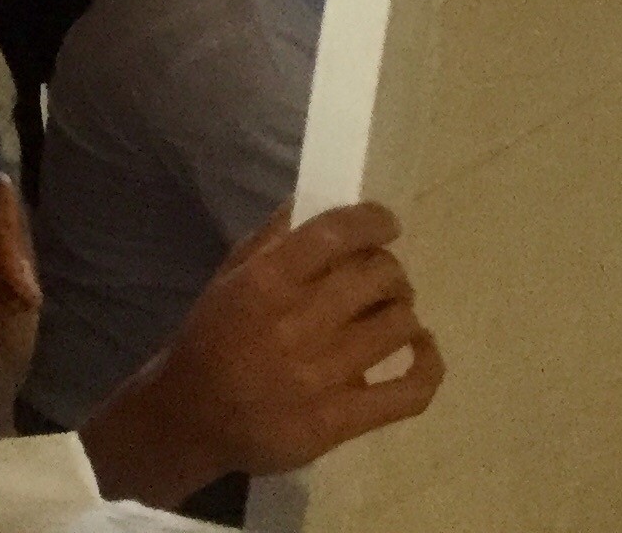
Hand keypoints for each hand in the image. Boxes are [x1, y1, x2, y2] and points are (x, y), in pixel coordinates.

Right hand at [87, 203, 445, 502]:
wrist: (194, 417)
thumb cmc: (211, 338)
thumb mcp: (229, 277)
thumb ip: (271, 240)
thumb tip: (315, 202)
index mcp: (266, 282)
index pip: (335, 235)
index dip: (372, 221)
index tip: (385, 223)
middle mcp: (297, 324)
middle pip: (377, 277)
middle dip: (388, 268)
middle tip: (380, 276)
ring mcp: (322, 376)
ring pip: (398, 326)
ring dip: (402, 310)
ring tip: (390, 311)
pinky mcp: (340, 420)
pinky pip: (408, 391)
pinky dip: (428, 363)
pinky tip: (421, 348)